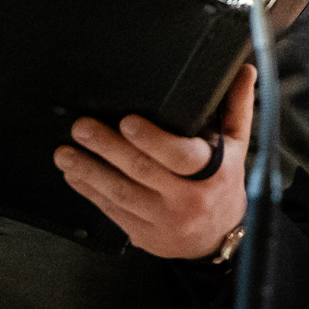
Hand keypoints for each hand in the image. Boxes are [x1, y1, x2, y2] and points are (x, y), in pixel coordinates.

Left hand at [55, 63, 255, 258]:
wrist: (219, 238)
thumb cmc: (224, 183)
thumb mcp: (236, 146)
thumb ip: (236, 107)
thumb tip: (244, 69)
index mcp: (212, 173)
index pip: (180, 156)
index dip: (151, 139)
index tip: (126, 121)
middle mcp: (188, 199)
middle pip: (141, 171)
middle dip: (107, 148)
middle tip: (81, 127)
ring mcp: (164, 220)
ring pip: (120, 194)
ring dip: (88, 171)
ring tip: (65, 152)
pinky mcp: (145, 235)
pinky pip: (112, 212)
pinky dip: (89, 192)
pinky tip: (73, 175)